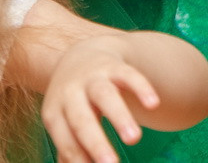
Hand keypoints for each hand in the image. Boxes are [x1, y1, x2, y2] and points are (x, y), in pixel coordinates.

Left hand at [40, 34, 165, 162]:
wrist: (80, 56)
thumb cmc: (74, 103)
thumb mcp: (66, 123)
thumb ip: (73, 149)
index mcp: (54, 113)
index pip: (66, 140)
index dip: (80, 158)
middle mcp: (70, 93)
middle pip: (82, 119)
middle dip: (96, 143)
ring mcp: (93, 77)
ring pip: (105, 95)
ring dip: (119, 117)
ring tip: (134, 139)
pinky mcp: (114, 65)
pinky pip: (128, 75)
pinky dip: (141, 88)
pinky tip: (154, 105)